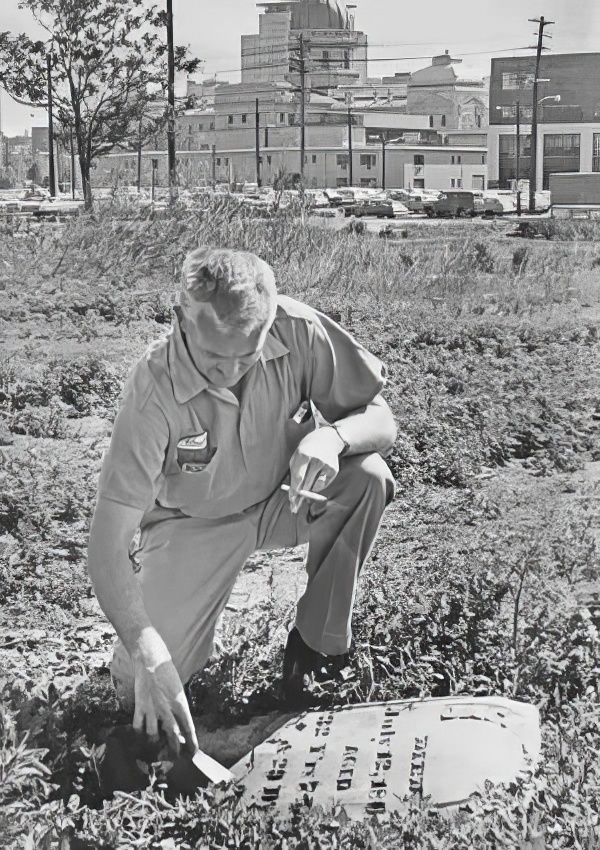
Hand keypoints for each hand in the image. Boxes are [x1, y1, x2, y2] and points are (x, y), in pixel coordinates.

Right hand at [131, 640, 198, 756]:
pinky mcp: (140, 706)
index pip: (188, 727)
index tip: (194, 751)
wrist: (150, 660)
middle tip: (178, 756)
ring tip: (158, 748)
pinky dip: (139, 732)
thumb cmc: (167, 671)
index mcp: (180, 703)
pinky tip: (141, 735)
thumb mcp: (179, 688)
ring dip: (156, 742)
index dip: (191, 741)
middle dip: (175, 747)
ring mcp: (152, 709)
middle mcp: (166, 709)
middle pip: (172, 734)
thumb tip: (179, 719)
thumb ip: (178, 704)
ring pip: (154, 734)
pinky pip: (138, 725)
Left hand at [288, 426, 344, 513]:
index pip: (298, 477)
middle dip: (299, 497)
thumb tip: (294, 493)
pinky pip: (323, 484)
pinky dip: (318, 484)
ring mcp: (326, 464)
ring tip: (307, 484)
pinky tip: (318, 475)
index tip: (291, 501)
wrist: (327, 439)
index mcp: (303, 455)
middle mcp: (316, 460)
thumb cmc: (307, 450)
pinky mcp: (333, 469)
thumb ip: (294, 473)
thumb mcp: (297, 456)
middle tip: (294, 508)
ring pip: (314, 486)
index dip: (294, 491)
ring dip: (309, 490)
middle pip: (307, 484)